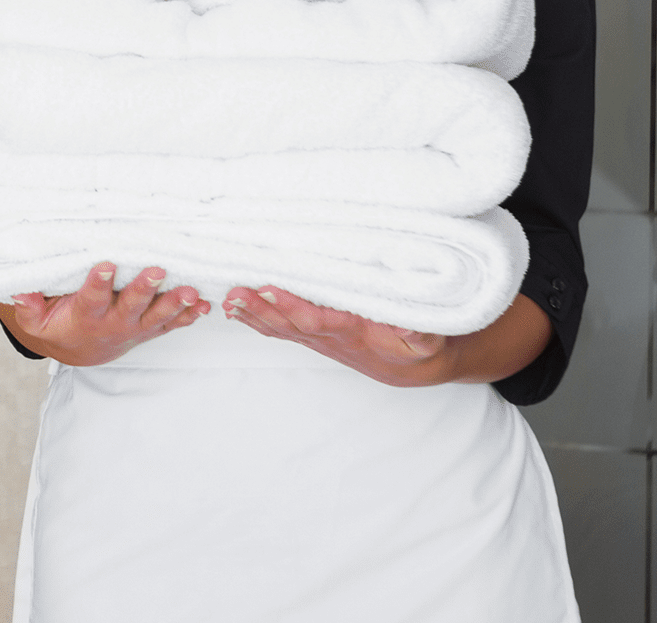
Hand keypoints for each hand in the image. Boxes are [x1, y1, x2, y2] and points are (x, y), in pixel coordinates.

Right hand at [0, 263, 208, 366]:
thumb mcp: (37, 321)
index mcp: (88, 316)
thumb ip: (29, 305)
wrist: (84, 350)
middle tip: (157, 270)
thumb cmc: (60, 325)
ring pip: (159, 315)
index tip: (105, 265)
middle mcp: (116, 322)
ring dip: (177, 303)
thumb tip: (21, 289)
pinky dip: (191, 315)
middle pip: (132, 306)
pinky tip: (207, 305)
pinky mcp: (153, 327)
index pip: (93, 299)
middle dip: (145, 288)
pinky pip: (175, 323)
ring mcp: (138, 326)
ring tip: (192, 291)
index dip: (98, 283)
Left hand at [222, 284, 455, 385]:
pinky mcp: (317, 338)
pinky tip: (240, 311)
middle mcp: (329, 338)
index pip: (314, 318)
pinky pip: (282, 330)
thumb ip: (421, 333)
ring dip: (253, 315)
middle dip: (260, 308)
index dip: (290, 305)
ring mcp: (320, 340)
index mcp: (352, 332)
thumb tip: (409, 326)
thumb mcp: (429, 341)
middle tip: (234, 293)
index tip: (268, 288)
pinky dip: (259, 320)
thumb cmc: (419, 349)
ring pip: (280, 328)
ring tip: (228, 301)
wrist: (414, 369)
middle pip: (288, 324)